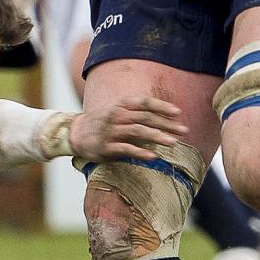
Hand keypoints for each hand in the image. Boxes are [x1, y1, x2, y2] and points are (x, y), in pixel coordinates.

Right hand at [69, 97, 188, 161]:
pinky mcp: (106, 147)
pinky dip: (140, 152)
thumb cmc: (103, 121)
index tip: (178, 112)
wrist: (75, 132)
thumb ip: (137, 112)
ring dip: (157, 137)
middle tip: (184, 130)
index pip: (144, 102)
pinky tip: (153, 157)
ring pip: (137, 132)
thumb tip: (164, 118)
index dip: (162, 106)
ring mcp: (111, 131)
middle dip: (166, 124)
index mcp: (121, 105)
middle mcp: (117, 116)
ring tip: (173, 142)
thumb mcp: (118, 110)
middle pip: (146, 118)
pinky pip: (125, 149)